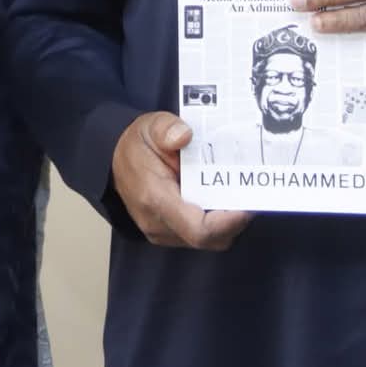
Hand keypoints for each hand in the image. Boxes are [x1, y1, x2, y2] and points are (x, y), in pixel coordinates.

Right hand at [111, 111, 252, 249]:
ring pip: (209, 241)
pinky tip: (222, 199)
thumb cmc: (136, 145)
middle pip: (211, 239)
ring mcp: (162, 232)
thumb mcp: (150, 126)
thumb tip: (184, 135)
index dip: (230, 222)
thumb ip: (166, 128)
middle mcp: (158, 223)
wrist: (114, 160)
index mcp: (155, 198)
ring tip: (238, 195)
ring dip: (227, 222)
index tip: (249, 203)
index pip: (200, 230)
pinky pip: (201, 236)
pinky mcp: (169, 233)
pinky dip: (216, 222)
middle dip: (235, 221)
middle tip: (251, 195)